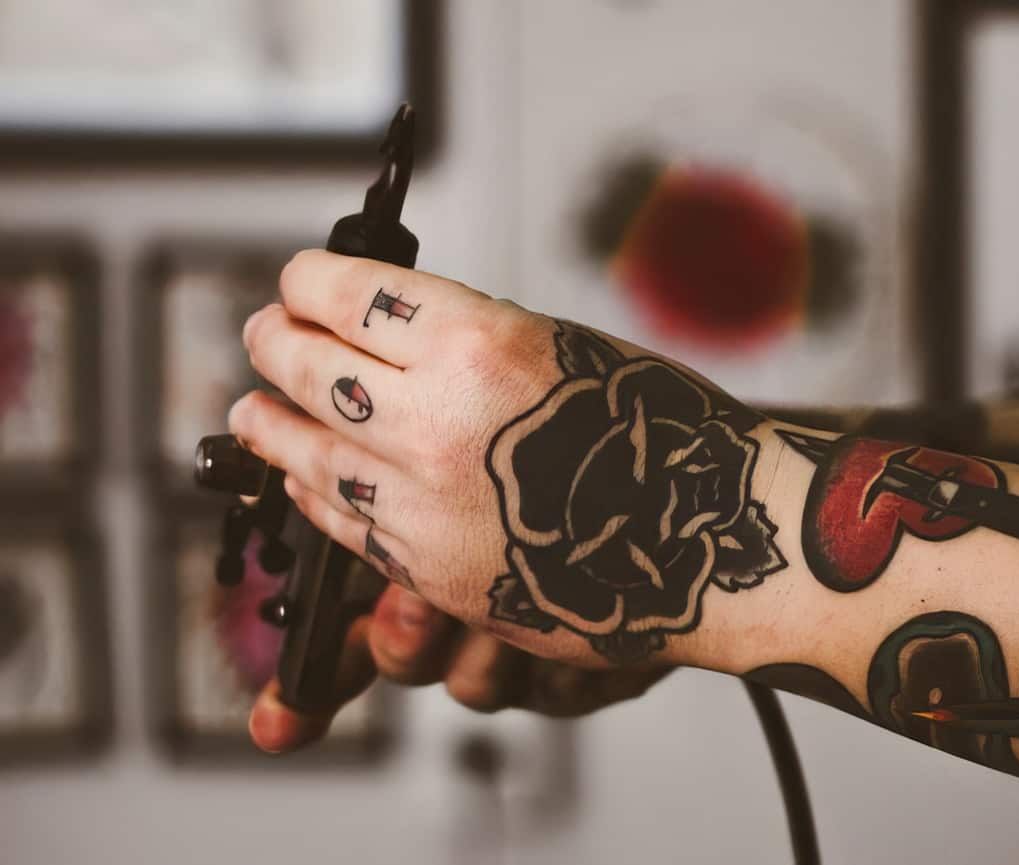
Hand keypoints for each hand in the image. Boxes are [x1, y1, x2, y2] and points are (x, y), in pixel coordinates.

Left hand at [230, 249, 786, 740]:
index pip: (348, 293)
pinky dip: (313, 490)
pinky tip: (302, 477)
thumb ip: (472, 340)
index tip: (300, 282)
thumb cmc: (661, 435)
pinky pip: (343, 522)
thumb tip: (392, 333)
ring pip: (304, 450)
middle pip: (306, 366)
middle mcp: (435, 421)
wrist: (707, 544)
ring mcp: (426, 503)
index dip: (309, 281)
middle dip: (275, 339)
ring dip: (269, 422)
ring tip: (251, 410)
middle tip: (266, 332)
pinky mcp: (431, 570)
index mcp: (477, 344)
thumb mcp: (566, 346)